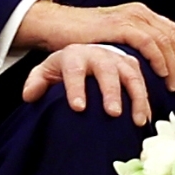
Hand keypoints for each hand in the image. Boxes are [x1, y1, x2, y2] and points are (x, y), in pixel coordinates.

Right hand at [16, 0, 174, 90]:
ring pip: (166, 41)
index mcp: (141, 15)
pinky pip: (149, 42)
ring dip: (174, 65)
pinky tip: (161, 74)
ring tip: (173, 86)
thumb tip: (152, 67)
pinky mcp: (120, 25)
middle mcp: (140, 13)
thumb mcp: (115, 41)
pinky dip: (159, 58)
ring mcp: (130, 17)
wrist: (57, 26)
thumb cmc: (83, 38)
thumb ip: (132, 48)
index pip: (174, 32)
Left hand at [20, 39, 157, 121]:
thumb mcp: (47, 71)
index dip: (76, 88)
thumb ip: (37, 82)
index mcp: (74, 54)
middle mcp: (98, 54)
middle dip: (111, 91)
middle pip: (106, 71)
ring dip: (136, 97)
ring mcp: (117, 59)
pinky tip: (143, 119)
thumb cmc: (64, 69)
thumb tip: (29, 95)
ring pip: (131, 74)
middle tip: (113, 113)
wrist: (85, 55)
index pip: (74, 70)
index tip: (78, 108)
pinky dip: (145, 101)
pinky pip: (142, 82)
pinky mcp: (132, 66)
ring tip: (136, 120)